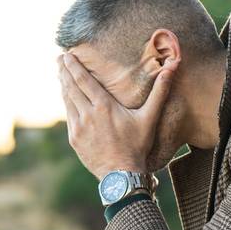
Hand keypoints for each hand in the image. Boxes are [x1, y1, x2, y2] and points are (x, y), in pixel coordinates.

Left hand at [58, 51, 177, 179]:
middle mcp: (87, 114)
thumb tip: (172, 67)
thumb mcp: (149, 118)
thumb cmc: (137, 145)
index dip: (73, 66)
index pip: (83, 80)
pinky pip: (68, 116)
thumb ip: (159, 91)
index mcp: (103, 106)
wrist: (121, 174)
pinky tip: (66, 97)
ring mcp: (78, 127)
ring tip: (60, 73)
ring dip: (63, 85)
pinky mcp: (74, 139)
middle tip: (58, 58)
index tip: (67, 55)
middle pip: (71, 87)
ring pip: (67, 100)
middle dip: (64, 71)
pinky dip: (66, 103)